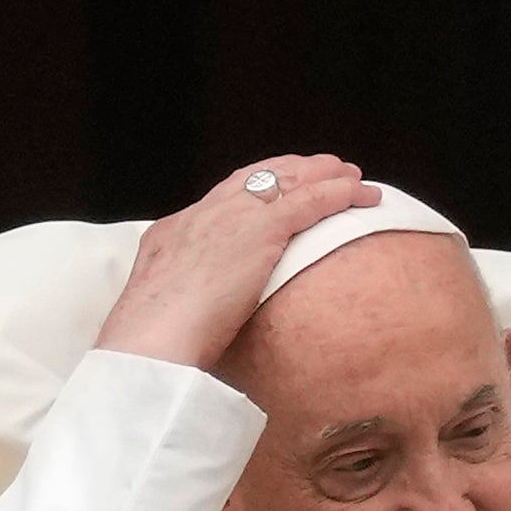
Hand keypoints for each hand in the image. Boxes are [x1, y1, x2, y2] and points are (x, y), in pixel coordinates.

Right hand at [93, 155, 380, 368]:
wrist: (148, 341)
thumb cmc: (151, 342)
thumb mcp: (163, 309)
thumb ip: (185, 301)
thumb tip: (203, 317)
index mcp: (174, 231)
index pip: (223, 196)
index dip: (257, 186)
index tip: (278, 186)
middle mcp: (203, 214)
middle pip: (257, 178)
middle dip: (293, 170)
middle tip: (324, 168)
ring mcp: (231, 218)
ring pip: (288, 182)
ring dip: (324, 175)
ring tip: (352, 175)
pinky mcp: (260, 231)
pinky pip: (310, 202)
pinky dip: (340, 194)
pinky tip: (362, 194)